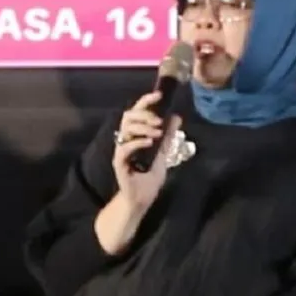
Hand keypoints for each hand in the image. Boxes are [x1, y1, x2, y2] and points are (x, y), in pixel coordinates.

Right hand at [112, 91, 182, 210]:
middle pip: (128, 117)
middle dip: (144, 114)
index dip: (145, 102)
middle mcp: (125, 141)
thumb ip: (168, 136)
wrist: (141, 200)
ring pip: (126, 129)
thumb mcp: (163, 153)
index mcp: (134, 136)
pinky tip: (149, 142)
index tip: (158, 95)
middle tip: (159, 121)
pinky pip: (124, 148)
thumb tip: (176, 116)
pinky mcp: (119, 164)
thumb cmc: (148, 179)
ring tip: (157, 132)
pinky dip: (137, 142)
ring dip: (143, 127)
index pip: (136, 113)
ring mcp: (121, 152)